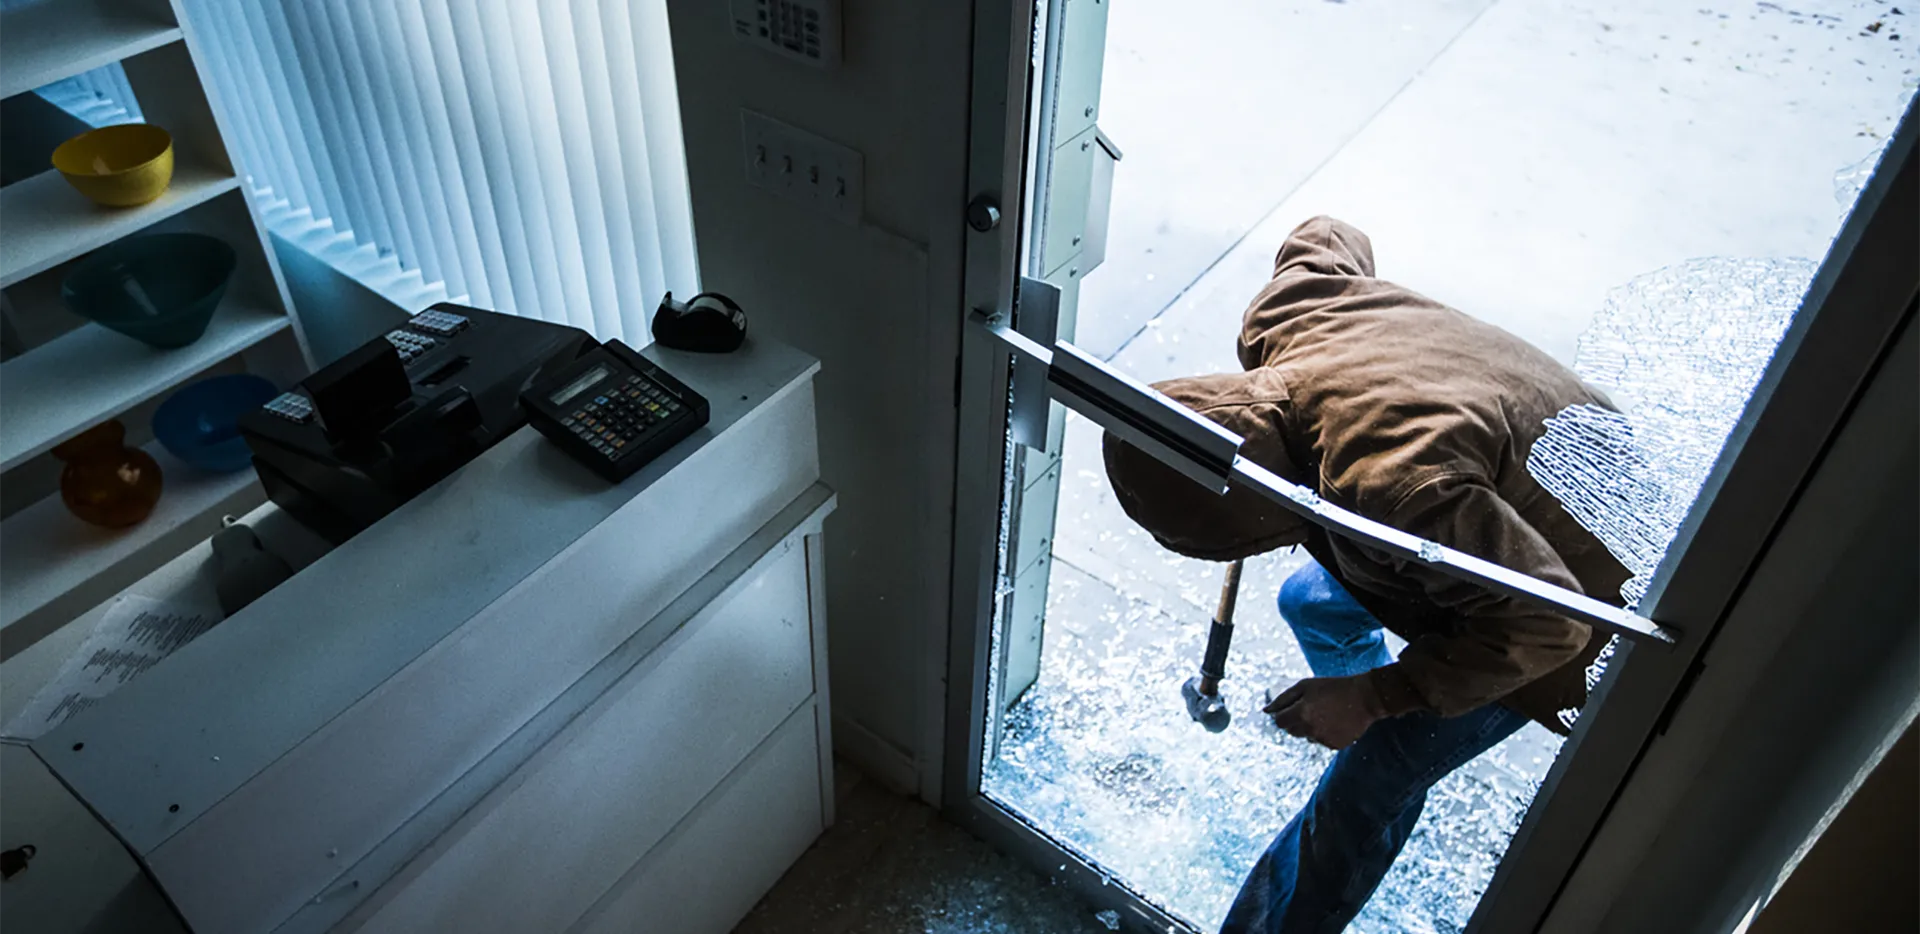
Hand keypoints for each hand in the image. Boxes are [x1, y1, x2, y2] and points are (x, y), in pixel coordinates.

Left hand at [1263, 675, 1386, 749]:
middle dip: (1296, 721)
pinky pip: (1321, 741)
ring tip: (1326, 713)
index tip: (1293, 708)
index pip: (1279, 722)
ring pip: (1307, 737)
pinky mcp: (1334, 746)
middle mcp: (1310, 729)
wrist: (1365, 697)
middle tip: (1311, 708)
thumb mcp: (1306, 685)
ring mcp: (1323, 739)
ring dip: (1310, 728)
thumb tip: (1266, 710)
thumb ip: (1283, 698)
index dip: (1284, 714)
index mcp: (1300, 713)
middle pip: (1291, 731)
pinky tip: (1335, 721)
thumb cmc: (1333, 687)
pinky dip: (1324, 733)